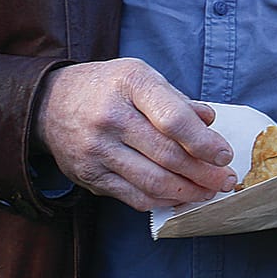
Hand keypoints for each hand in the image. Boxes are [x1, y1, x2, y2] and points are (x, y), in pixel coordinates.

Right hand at [35, 59, 235, 209]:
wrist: (50, 102)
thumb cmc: (109, 88)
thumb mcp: (143, 77)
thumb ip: (178, 101)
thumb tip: (210, 122)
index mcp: (131, 85)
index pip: (174, 120)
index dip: (204, 143)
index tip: (225, 156)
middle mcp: (110, 117)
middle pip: (167, 155)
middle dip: (204, 173)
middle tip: (226, 181)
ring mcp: (96, 149)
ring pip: (152, 181)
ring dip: (188, 191)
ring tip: (209, 191)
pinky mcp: (88, 175)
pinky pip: (133, 196)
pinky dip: (162, 200)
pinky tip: (180, 196)